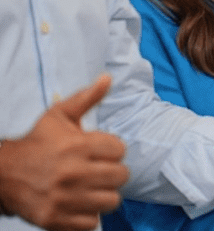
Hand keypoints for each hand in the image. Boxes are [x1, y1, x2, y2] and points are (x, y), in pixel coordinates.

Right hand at [0, 75, 128, 230]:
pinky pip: (92, 223)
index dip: (112, 150)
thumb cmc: (37, 143)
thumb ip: (86, 98)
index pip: (120, 150)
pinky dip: (88, 215)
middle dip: (112, 172)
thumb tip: (107, 78)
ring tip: (90, 187)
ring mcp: (64, 198)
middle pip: (121, 176)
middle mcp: (73, 173)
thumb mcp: (58, 116)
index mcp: (77, 146)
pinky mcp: (55, 219)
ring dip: (103, 195)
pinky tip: (78, 203)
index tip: (100, 151)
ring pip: (111, 201)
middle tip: (98, 170)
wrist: (2, 174)